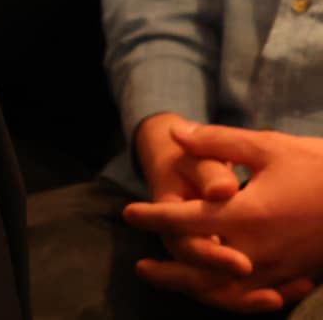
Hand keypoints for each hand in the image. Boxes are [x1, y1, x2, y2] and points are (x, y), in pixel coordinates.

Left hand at [126, 123, 322, 305]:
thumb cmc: (320, 167)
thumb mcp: (268, 147)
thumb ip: (217, 142)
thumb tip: (176, 134)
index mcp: (246, 214)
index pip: (186, 220)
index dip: (153, 217)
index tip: (130, 213)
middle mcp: (259, 249)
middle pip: (201, 270)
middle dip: (168, 271)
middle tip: (140, 267)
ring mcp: (281, 269)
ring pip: (228, 292)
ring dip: (196, 290)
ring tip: (173, 283)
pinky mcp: (299, 277)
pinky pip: (259, 297)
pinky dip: (234, 299)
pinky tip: (221, 292)